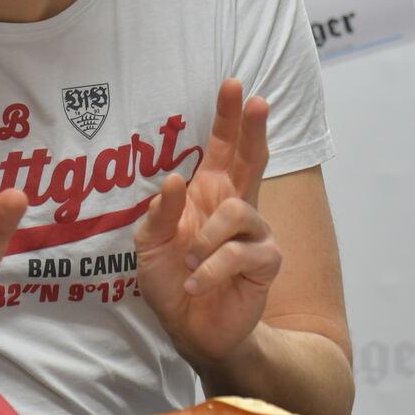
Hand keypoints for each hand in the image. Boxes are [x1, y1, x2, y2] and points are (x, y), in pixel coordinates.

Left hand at [134, 79, 279, 361]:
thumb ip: (159, 214)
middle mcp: (235, 205)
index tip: (234, 85)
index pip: (224, 147)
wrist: (192, 328)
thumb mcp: (149, 245)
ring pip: (238, 212)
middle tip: (257, 101)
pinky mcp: (265, 263)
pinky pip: (242, 254)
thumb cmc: (172, 279)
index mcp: (209, 193)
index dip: (229, 117)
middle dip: (254, 128)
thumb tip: (173, 180)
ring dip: (206, 238)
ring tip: (190, 261)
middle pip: (253, 158)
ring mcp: (255, 233)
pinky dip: (212, 268)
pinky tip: (198, 282)